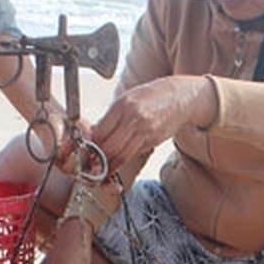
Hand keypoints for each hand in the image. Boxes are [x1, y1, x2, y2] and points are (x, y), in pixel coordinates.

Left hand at [90, 76, 215, 169]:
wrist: (179, 97)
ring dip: (110, 163)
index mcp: (122, 105)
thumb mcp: (128, 98)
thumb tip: (94, 133)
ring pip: (121, 154)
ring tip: (102, 166)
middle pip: (109, 146)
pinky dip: (123, 160)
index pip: (100, 131)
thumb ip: (112, 116)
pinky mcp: (153, 140)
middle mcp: (133, 118)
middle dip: (98, 158)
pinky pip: (133, 154)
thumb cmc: (152, 96)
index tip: (85, 150)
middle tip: (91, 162)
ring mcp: (145, 130)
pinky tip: (117, 162)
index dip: (89, 145)